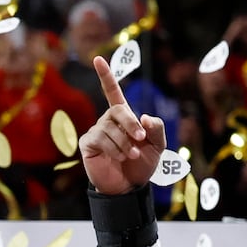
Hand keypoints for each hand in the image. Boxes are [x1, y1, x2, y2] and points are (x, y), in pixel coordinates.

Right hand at [79, 56, 166, 194]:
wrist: (128, 187)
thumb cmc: (142, 165)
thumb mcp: (158, 146)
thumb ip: (157, 128)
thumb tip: (142, 116)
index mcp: (123, 117)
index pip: (112, 92)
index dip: (106, 75)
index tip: (97, 59)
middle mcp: (107, 121)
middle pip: (118, 110)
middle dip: (131, 125)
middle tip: (140, 140)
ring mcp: (96, 132)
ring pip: (111, 128)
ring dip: (125, 143)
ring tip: (130, 155)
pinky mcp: (87, 144)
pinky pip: (101, 139)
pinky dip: (114, 149)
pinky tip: (118, 157)